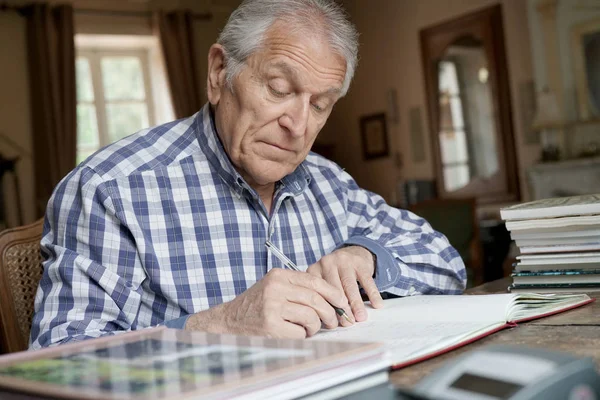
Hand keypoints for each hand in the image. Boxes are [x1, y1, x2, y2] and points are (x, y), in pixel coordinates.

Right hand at [185, 268, 349, 338]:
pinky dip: (303, 336)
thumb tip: (334, 299)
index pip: (314, 281)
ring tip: (310, 329)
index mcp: (278, 276)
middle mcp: (275, 288)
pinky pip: (300, 333)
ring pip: (311, 317)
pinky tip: (296, 334)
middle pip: (315, 300)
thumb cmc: (257, 305)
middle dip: (330, 313)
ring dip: (315, 326)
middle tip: (335, 321)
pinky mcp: (271, 326)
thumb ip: (299, 288)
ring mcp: (272, 307)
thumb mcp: (275, 287)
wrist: (229, 320)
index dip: (333, 293)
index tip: (343, 302)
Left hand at [307, 246, 383, 321]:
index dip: (325, 309)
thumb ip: (323, 297)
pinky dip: (372, 294)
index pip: (318, 292)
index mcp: (314, 270)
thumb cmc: (335, 274)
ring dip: (356, 304)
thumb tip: (327, 322)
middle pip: (334, 290)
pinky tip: (377, 305)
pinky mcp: (359, 262)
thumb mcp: (324, 280)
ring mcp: (343, 261)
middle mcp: (327, 263)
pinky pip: (367, 280)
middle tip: (348, 323)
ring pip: (350, 286)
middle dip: (342, 309)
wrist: (353, 252)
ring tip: (361, 317)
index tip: (332, 324)